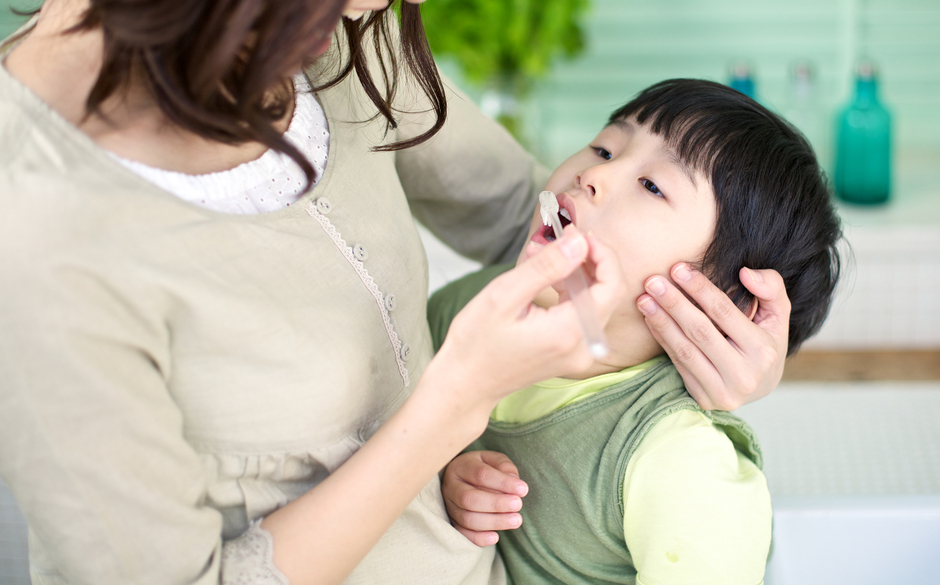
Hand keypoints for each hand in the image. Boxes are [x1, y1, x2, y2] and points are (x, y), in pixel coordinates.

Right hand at [432, 226, 624, 416]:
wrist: (466, 382)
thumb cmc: (476, 342)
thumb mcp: (504, 295)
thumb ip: (545, 267)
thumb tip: (578, 242)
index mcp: (568, 333)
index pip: (610, 286)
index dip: (602, 255)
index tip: (578, 235)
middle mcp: (582, 347)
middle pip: (606, 293)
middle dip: (586, 260)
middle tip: (558, 239)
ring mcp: (579, 353)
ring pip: (594, 301)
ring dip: (575, 274)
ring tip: (540, 256)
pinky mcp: (571, 354)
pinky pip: (582, 314)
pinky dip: (568, 291)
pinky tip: (544, 279)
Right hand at [442, 451, 528, 546]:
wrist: (463, 478)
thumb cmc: (483, 468)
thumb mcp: (494, 460)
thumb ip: (505, 467)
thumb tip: (515, 483)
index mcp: (461, 466)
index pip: (481, 474)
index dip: (503, 483)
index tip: (523, 489)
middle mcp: (451, 486)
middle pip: (469, 498)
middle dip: (496, 504)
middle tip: (518, 505)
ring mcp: (449, 506)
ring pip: (467, 518)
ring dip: (494, 522)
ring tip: (516, 520)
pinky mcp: (452, 522)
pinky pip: (462, 534)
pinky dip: (478, 538)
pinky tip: (496, 537)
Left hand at [636, 263, 789, 410]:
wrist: (761, 386)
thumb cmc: (765, 342)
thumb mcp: (777, 314)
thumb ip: (771, 288)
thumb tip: (745, 273)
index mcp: (764, 351)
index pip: (725, 313)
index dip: (699, 289)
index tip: (677, 268)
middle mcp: (744, 375)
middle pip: (700, 332)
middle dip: (674, 304)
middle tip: (652, 282)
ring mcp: (723, 391)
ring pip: (685, 350)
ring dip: (661, 322)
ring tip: (644, 299)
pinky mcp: (704, 399)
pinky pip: (678, 364)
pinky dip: (662, 340)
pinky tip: (650, 320)